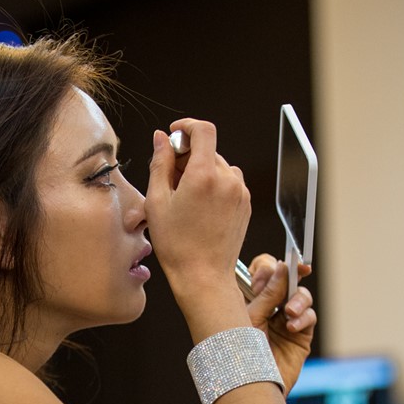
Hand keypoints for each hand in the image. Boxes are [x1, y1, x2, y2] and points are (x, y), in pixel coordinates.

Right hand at [146, 119, 251, 312]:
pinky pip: (229, 183)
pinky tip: (201, 209)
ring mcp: (240, 192)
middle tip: (170, 179)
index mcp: (204, 175)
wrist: (204, 277)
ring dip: (202, 172)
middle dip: (189, 156)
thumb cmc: (177, 246)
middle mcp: (228, 179)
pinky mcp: (246, 204)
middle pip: (209, 150)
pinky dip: (214, 186)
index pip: (203, 130)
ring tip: (186, 199)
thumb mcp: (157, 202)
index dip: (186, 126)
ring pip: (219, 166)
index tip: (175, 134)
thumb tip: (161, 138)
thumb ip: (159, 164)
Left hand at [245, 255, 316, 393]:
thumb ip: (268, 294)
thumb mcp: (251, 319)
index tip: (277, 267)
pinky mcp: (300, 337)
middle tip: (298, 272)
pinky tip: (292, 326)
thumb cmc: (239, 354)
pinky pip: (310, 318)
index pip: (266, 274)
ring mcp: (286, 322)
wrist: (248, 385)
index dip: (272, 268)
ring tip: (289, 312)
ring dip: (299, 299)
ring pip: (302, 297)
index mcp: (253, 301)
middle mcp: (270, 309)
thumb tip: (283, 266)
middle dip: (294, 276)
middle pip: (289, 281)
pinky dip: (304, 317)